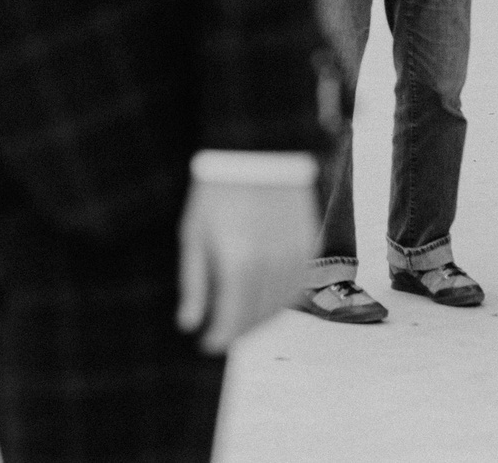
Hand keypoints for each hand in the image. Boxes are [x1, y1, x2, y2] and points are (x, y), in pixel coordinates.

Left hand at [176, 175, 314, 354]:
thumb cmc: (218, 192)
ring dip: (259, 319)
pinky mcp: (308, 246)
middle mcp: (271, 265)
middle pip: (256, 317)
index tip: (207, 345)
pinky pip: (296, 287)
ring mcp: (294, 256)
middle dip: (238, 330)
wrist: (258, 151)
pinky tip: (263, 297)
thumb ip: (194, 283)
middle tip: (221, 332)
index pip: (232, 320)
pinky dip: (280, 300)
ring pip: (279, 307)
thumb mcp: (195, 234)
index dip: (219, 338)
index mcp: (239, 264)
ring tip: (240, 317)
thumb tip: (189, 325)